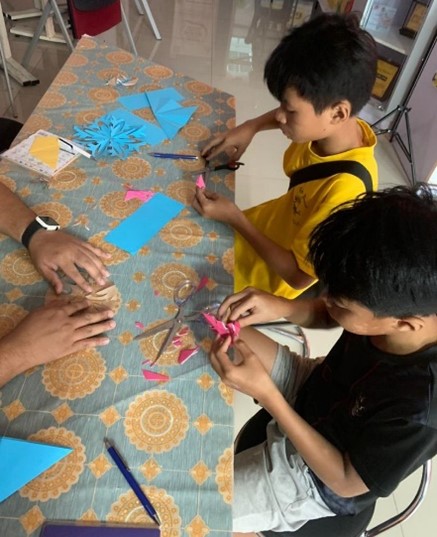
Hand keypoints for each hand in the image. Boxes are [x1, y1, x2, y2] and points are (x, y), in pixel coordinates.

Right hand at [0, 299, 115, 385]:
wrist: (23, 347)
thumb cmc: (27, 328)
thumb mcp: (39, 312)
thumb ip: (53, 306)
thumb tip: (63, 301)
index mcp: (60, 312)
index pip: (76, 306)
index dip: (84, 304)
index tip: (90, 303)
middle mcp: (68, 323)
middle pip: (88, 317)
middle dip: (101, 314)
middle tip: (112, 311)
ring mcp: (70, 336)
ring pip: (90, 329)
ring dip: (103, 326)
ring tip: (113, 323)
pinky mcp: (70, 348)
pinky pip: (86, 344)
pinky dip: (97, 342)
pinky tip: (106, 340)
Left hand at [28, 230, 110, 293]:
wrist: (40, 234)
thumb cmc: (40, 253)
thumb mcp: (42, 267)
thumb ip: (52, 279)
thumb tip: (60, 292)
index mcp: (62, 259)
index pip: (75, 273)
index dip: (83, 282)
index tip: (90, 290)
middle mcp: (72, 252)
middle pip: (87, 263)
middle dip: (96, 273)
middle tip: (103, 282)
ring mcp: (77, 245)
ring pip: (92, 255)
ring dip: (100, 265)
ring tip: (107, 273)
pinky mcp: (80, 241)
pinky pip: (92, 246)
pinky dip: (101, 252)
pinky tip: (108, 256)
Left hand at [192, 187, 241, 223]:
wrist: (233, 217)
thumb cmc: (227, 206)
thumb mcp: (218, 196)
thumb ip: (208, 193)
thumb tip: (203, 190)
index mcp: (205, 205)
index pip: (198, 195)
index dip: (198, 189)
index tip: (199, 184)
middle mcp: (202, 211)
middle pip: (194, 202)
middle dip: (196, 195)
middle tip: (202, 190)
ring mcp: (204, 215)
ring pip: (196, 206)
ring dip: (198, 199)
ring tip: (205, 194)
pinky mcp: (206, 216)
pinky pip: (199, 208)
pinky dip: (200, 203)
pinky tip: (206, 199)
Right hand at [201, 122, 256, 160]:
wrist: (248, 127)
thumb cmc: (246, 138)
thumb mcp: (242, 149)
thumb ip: (236, 156)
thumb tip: (231, 163)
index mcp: (228, 141)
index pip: (218, 149)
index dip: (212, 155)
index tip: (207, 158)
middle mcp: (224, 137)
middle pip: (212, 142)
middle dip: (206, 148)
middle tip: (201, 154)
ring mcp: (224, 134)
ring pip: (214, 140)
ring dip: (209, 145)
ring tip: (206, 151)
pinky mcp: (225, 133)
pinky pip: (217, 138)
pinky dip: (213, 143)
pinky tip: (213, 147)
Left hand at [210, 336, 275, 401]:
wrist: (264, 392)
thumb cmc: (259, 375)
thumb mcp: (251, 357)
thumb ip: (241, 345)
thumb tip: (234, 338)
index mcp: (228, 371)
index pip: (219, 352)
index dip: (223, 342)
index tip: (229, 335)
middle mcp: (223, 376)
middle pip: (212, 358)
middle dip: (215, 345)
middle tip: (220, 335)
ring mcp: (224, 379)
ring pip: (214, 363)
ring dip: (216, 351)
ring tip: (221, 341)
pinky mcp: (227, 380)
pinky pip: (218, 367)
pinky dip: (219, 357)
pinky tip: (225, 351)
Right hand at [218, 287, 293, 326]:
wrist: (281, 305)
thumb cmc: (271, 312)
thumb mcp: (257, 319)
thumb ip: (244, 322)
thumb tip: (232, 327)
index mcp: (252, 298)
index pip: (236, 309)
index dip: (230, 318)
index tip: (226, 326)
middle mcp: (248, 291)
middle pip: (230, 299)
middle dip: (223, 309)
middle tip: (217, 318)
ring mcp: (247, 289)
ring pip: (233, 299)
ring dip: (227, 307)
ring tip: (223, 317)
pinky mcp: (248, 291)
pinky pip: (237, 298)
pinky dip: (233, 305)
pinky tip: (230, 313)